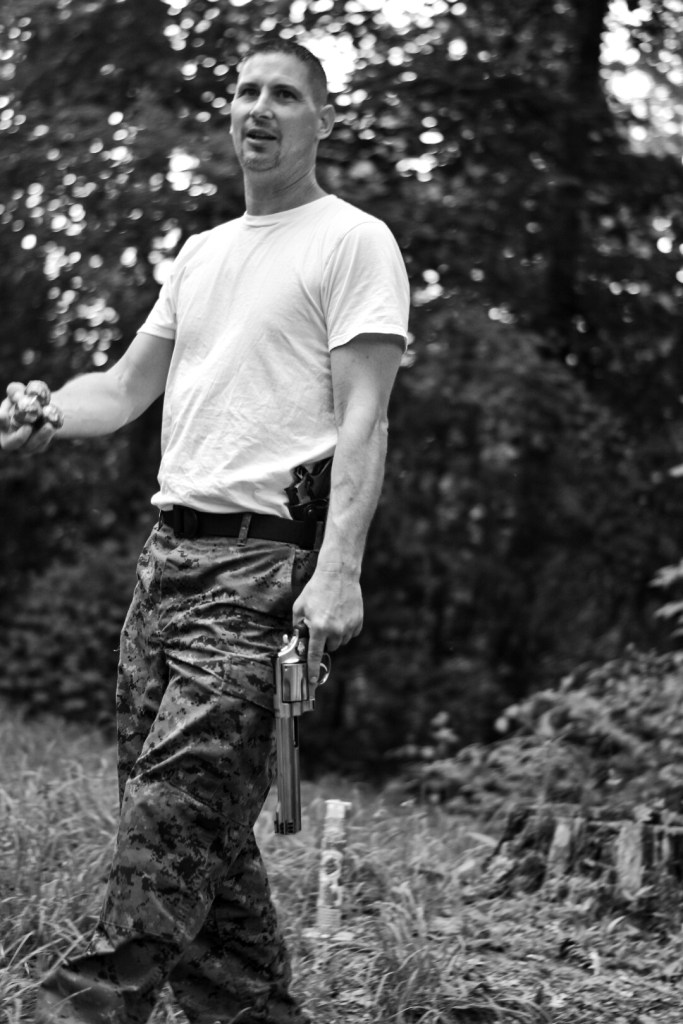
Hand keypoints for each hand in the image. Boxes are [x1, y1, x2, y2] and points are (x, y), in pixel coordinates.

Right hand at [0, 381, 61, 452]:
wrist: (43, 409)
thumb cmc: (25, 399)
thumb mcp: (20, 391)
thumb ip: (16, 391)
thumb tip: (18, 396)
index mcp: (3, 422)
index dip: (0, 420)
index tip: (3, 416)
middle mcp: (9, 436)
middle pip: (10, 443)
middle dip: (19, 437)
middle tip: (28, 427)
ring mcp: (23, 444)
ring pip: (29, 446)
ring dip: (39, 436)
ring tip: (49, 426)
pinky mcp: (37, 447)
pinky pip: (41, 445)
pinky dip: (47, 435)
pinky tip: (53, 426)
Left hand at [292, 564, 363, 682]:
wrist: (338, 574)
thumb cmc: (316, 590)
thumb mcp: (299, 607)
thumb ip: (297, 627)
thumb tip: (298, 641)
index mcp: (318, 628)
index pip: (314, 655)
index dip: (312, 670)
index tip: (312, 681)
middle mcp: (335, 630)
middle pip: (330, 648)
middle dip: (324, 640)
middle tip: (321, 625)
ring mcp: (349, 627)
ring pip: (341, 641)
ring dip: (336, 635)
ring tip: (332, 616)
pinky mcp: (358, 622)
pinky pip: (351, 633)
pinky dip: (346, 629)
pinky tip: (341, 615)